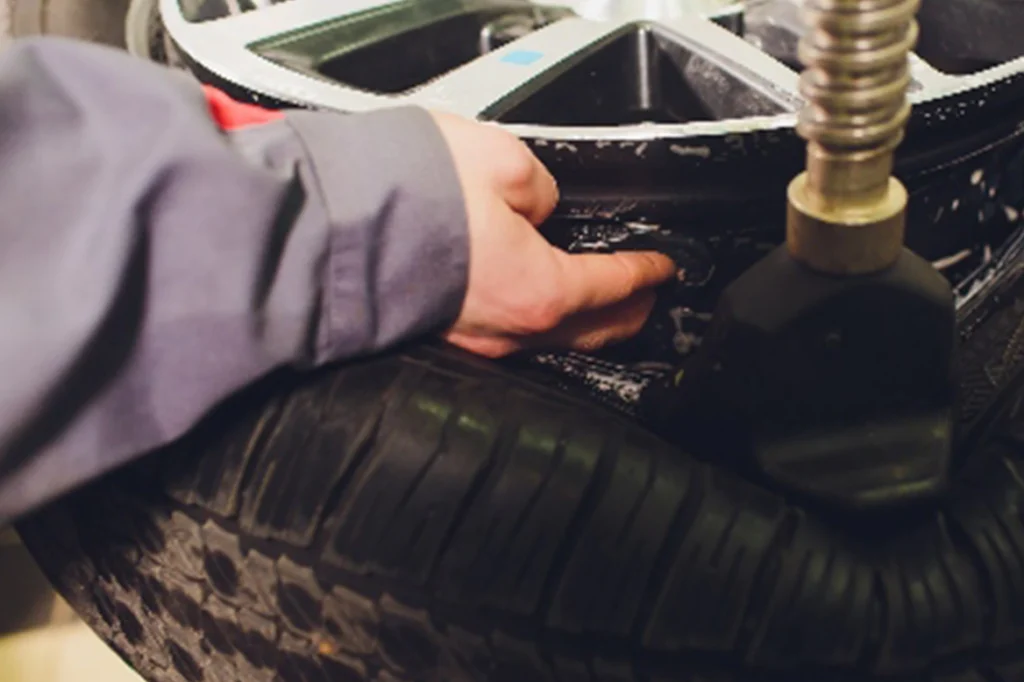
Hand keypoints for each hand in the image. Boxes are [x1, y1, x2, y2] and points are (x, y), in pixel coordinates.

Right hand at [432, 112, 676, 357]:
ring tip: (601, 308)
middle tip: (647, 298)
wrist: (330, 229)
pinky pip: (511, 339)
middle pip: (592, 332)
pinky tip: (536, 308)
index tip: (663, 267)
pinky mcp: (443, 336)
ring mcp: (476, 341)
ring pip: (552, 343)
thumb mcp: (502, 163)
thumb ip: (539, 189)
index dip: (645, 273)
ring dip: (585, 325)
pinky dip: (538, 324)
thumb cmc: (411, 198)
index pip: (613, 286)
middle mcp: (513, 330)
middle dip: (628, 314)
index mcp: (542, 290)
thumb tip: (537, 207)